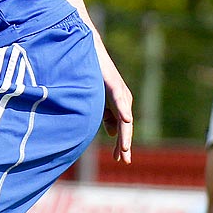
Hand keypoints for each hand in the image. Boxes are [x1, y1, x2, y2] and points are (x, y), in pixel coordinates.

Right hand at [97, 48, 133, 163]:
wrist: (87, 51)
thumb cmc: (91, 75)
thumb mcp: (97, 101)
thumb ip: (105, 116)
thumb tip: (113, 132)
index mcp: (117, 106)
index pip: (121, 130)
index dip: (120, 145)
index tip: (119, 160)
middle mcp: (122, 101)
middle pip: (125, 127)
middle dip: (124, 144)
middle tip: (124, 160)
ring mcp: (120, 93)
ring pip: (124, 117)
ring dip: (124, 133)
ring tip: (124, 148)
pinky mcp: (115, 84)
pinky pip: (119, 99)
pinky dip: (122, 110)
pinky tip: (124, 121)